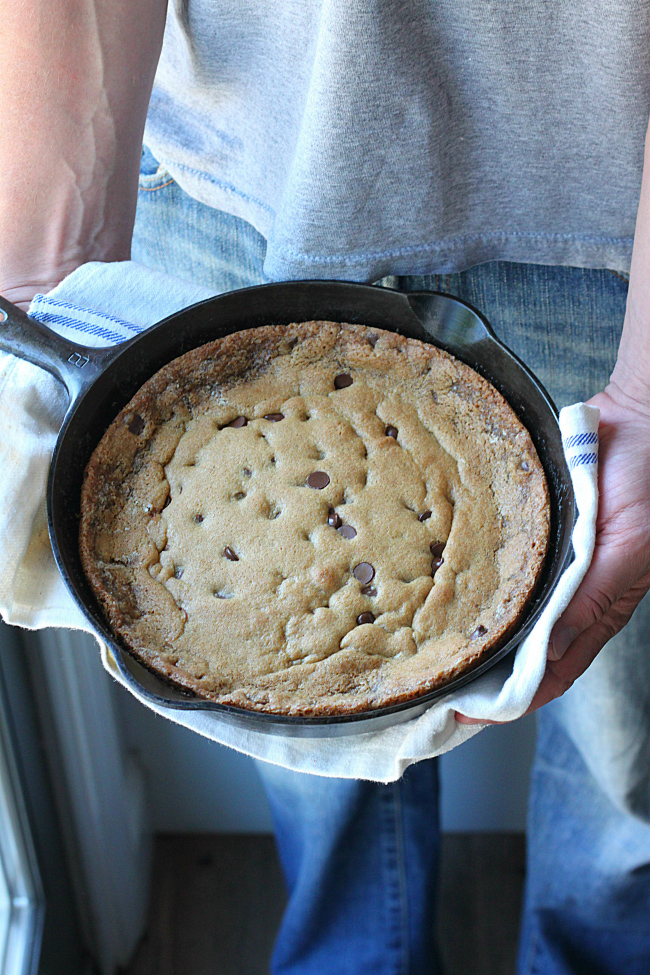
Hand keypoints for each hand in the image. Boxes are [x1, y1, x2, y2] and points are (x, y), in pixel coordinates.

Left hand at [456, 382, 649, 724]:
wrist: (640, 416)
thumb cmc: (647, 483)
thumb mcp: (629, 547)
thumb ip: (592, 599)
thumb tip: (550, 652)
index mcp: (597, 610)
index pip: (551, 672)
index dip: (511, 699)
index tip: (466, 712)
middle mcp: (569, 594)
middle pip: (520, 647)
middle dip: (481, 670)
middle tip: (431, 679)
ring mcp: (548, 564)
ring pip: (505, 607)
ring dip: (473, 626)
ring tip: (424, 639)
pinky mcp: (532, 532)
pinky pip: (500, 561)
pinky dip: (475, 575)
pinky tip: (440, 579)